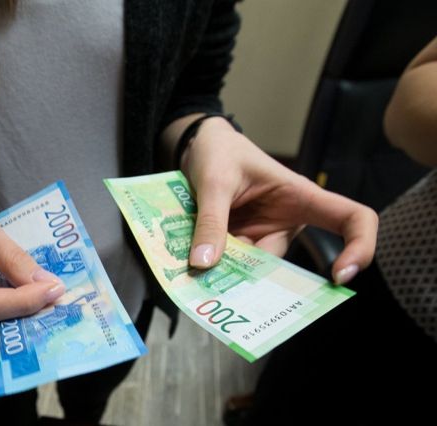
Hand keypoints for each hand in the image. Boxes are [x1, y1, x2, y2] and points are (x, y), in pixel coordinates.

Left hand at [181, 117, 377, 283]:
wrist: (198, 149)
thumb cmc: (220, 153)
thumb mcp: (214, 182)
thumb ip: (210, 220)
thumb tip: (204, 264)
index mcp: (301, 197)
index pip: (352, 219)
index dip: (360, 248)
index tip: (339, 276)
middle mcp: (287, 222)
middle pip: (286, 265)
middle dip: (256, 278)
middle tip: (223, 281)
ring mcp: (262, 236)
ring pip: (252, 270)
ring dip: (226, 271)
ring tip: (198, 266)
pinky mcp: (239, 243)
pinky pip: (231, 265)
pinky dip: (213, 266)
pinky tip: (193, 264)